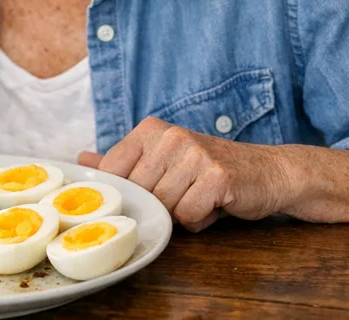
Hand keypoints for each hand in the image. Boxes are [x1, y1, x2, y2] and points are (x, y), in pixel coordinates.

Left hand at [78, 117, 289, 231]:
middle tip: (181, 194)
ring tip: (198, 197)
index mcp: (149, 129)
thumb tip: (82, 160)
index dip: (128, 193)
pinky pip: (189, 216)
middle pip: (139, 192)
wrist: (266, 171)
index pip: (113, 171)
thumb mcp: (161, 158)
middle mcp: (170, 136)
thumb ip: (122, 160)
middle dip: (158, 205)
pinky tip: (214, 204)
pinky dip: (200, 220)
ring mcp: (193, 154)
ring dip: (181, 214)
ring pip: (164, 207)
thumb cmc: (207, 168)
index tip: (146, 194)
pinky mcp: (216, 176)